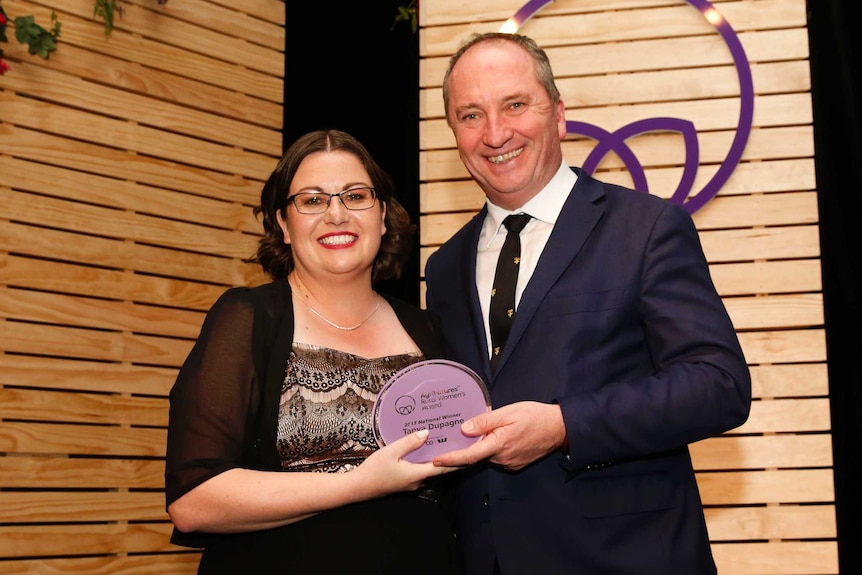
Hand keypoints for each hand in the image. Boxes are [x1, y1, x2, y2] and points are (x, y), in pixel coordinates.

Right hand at [353, 430, 457, 498]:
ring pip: (427, 469)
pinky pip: (418, 470)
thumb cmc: (373, 470)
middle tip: (457, 442)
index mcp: (417, 474)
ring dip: (435, 458)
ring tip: (442, 442)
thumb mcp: (391, 452)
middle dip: (448, 456)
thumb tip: (427, 432)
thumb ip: (409, 442)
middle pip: (438, 469)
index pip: (443, 468)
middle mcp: (417, 481)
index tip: (470, 453)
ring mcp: (410, 483)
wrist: (358, 487)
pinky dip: (424, 461)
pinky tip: (422, 450)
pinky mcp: (403, 482)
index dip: (457, 461)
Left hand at [432, 401, 564, 470]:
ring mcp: (509, 463)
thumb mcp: (508, 413)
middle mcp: (502, 458)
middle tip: (449, 439)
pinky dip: (490, 449)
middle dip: (463, 450)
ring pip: (486, 456)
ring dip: (479, 447)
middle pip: (476, 457)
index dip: (450, 459)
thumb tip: (464, 429)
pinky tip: (492, 437)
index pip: (469, 456)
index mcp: (498, 445)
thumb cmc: (534, 416)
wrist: (559, 428)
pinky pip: (497, 457)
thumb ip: (485, 422)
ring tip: (473, 432)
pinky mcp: (515, 463)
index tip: (436, 461)